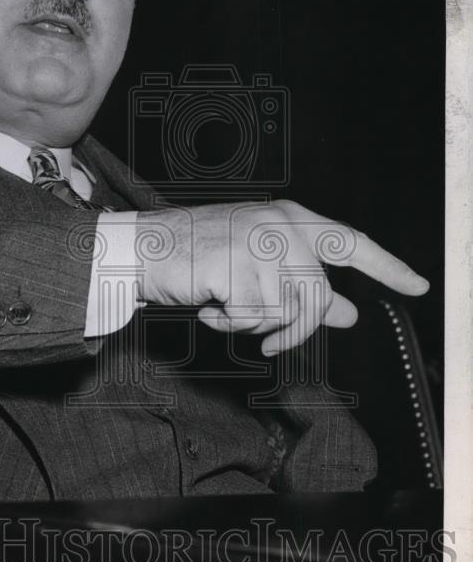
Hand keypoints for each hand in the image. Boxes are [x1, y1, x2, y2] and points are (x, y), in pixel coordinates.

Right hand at [136, 200, 428, 354]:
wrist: (142, 248)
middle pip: (316, 294)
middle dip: (294, 329)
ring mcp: (256, 242)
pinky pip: (251, 318)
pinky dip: (229, 325)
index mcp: (289, 219)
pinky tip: (209, 306)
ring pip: (285, 310)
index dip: (387, 266)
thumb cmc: (198, 255)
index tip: (418, 286)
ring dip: (255, 326)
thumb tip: (347, 312)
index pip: (351, 242)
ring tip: (226, 309)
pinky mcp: (233, 264)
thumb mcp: (256, 267)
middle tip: (269, 341)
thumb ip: (304, 286)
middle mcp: (278, 225)